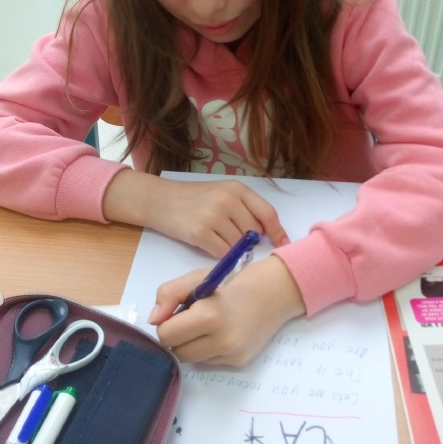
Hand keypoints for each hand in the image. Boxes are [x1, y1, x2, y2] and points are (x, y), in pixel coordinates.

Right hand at [103, 171, 288, 256]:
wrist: (159, 200)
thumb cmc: (192, 199)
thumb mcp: (221, 193)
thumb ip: (243, 208)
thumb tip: (265, 234)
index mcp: (236, 189)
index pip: (267, 213)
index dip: (278, 232)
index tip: (283, 244)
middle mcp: (227, 200)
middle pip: (254, 232)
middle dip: (248, 241)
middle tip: (233, 239)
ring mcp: (214, 216)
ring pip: (239, 245)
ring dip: (233, 249)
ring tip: (218, 238)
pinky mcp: (200, 233)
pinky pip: (223, 253)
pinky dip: (220, 255)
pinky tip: (210, 245)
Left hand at [149, 256, 305, 366]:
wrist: (277, 291)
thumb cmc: (235, 280)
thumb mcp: (199, 278)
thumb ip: (170, 294)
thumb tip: (153, 320)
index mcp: (209, 315)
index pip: (166, 335)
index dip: (166, 323)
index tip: (177, 312)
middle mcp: (222, 340)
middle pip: (176, 352)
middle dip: (177, 336)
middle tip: (191, 318)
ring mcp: (232, 354)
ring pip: (191, 360)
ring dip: (191, 344)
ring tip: (207, 324)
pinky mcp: (240, 363)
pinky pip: (209, 361)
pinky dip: (208, 349)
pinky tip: (222, 332)